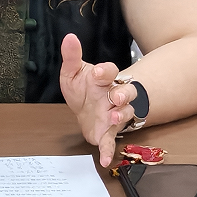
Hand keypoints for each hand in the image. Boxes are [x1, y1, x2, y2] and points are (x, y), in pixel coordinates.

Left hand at [59, 33, 136, 166]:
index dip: (107, 70)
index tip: (99, 72)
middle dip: (123, 94)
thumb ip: (71, 56)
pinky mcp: (108, 131)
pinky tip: (104, 159)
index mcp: (104, 79)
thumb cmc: (83, 89)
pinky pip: (111, 141)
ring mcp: (113, 114)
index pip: (111, 70)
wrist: (84, 110)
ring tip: (112, 116)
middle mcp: (113, 95)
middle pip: (128, 91)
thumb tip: (69, 37)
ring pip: (126, 113)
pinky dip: (108, 150)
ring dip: (121, 115)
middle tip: (115, 96)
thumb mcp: (73, 72)